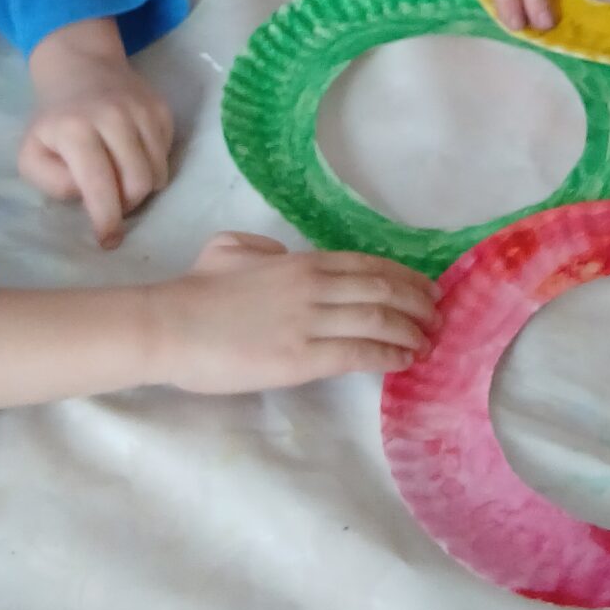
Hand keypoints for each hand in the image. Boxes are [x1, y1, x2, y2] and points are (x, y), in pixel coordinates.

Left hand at [22, 18, 175, 247]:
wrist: (80, 67)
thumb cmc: (54, 120)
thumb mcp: (32, 153)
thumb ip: (52, 182)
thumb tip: (87, 195)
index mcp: (76, 130)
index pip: (99, 185)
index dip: (107, 219)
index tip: (109, 241)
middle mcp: (113, 117)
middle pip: (137, 183)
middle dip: (127, 205)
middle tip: (114, 205)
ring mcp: (142, 110)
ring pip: (158, 172)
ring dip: (143, 189)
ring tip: (123, 181)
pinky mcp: (161, 108)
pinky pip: (167, 154)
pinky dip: (154, 166)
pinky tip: (134, 156)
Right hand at [148, 232, 437, 391]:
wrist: (170, 325)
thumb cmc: (196, 291)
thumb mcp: (230, 250)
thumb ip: (262, 248)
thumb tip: (281, 254)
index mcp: (300, 261)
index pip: (368, 266)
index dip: (404, 277)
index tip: (425, 288)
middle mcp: (314, 286)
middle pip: (384, 291)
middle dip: (418, 303)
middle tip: (438, 315)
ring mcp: (310, 322)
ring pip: (379, 320)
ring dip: (411, 330)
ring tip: (428, 341)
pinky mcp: (302, 358)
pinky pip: (359, 353)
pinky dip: (389, 355)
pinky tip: (405, 360)